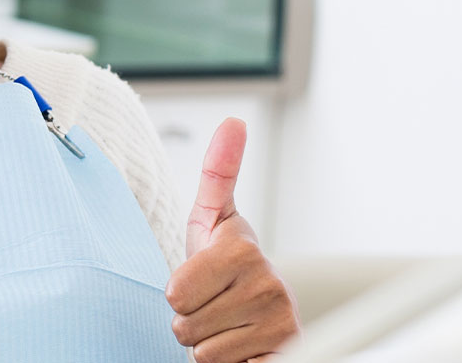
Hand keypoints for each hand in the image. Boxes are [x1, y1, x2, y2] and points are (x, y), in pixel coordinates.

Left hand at [165, 118, 299, 362]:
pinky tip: (242, 346)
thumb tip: (233, 121)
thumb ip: (219, 172)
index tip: (202, 282)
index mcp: (244, 250)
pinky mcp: (286, 353)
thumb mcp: (214, 219)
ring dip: (208, 344)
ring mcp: (281, 324)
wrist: (265, 313)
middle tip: (214, 306)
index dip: (178, 294)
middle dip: (191, 320)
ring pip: (202, 353)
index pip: (174, 293)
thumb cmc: (228, 266)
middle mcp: (270, 285)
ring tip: (228, 325)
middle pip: (184, 325)